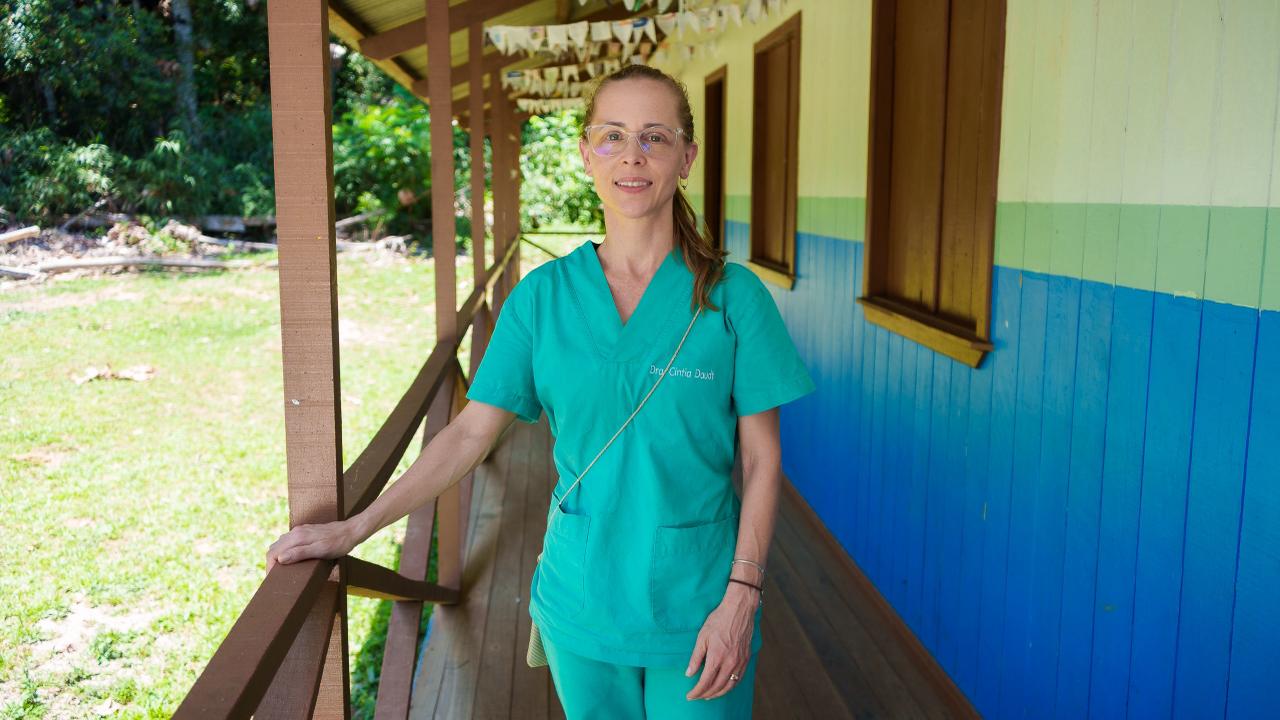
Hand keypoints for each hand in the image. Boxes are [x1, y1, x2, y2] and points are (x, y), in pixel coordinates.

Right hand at [265, 518, 361, 572]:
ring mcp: (300, 531)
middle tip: (276, 578)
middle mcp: (296, 532)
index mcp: (297, 537)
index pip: (273, 553)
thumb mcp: (321, 551)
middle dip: (271, 563)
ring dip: (277, 557)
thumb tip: (280, 559)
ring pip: (280, 544)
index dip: (270, 567)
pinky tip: (291, 559)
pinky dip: (284, 551)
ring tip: (282, 570)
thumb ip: (300, 553)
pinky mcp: (305, 532)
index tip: (272, 579)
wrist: (352, 531)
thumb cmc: (339, 543)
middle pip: (274, 548)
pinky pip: (288, 542)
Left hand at [684, 584, 756, 699]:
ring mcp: (740, 661)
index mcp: (717, 657)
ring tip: (709, 695)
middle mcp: (730, 662)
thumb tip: (689, 673)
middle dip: (705, 694)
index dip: (697, 691)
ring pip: (729, 685)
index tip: (690, 695)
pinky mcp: (746, 658)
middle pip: (717, 686)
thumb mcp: (702, 637)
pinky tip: (724, 686)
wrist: (739, 610)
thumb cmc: (719, 620)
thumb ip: (696, 657)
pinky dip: (730, 686)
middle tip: (697, 696)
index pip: (705, 682)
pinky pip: (738, 678)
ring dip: (718, 693)